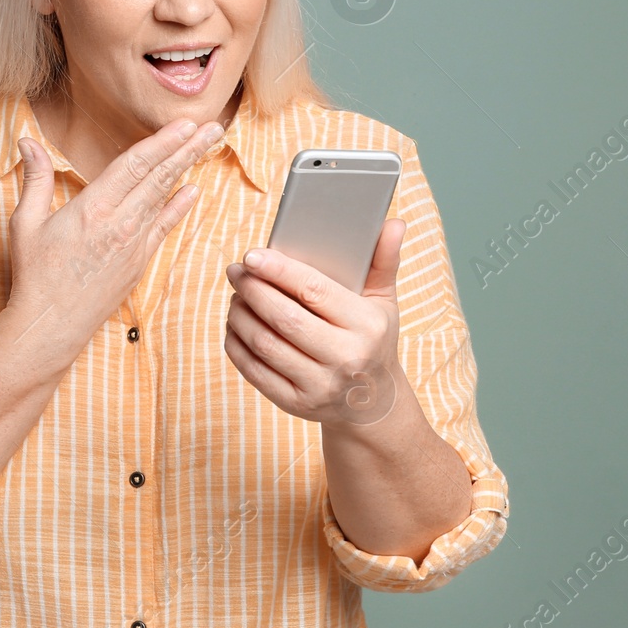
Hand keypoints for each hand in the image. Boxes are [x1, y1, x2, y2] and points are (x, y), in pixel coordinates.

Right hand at [6, 117, 224, 353]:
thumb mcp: (25, 223)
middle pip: (159, 176)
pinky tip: (193, 191)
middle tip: (212, 127)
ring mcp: (134, 244)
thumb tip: (26, 140)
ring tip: (209, 148)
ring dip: (188, 170)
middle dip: (188, 148)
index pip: (135, 164)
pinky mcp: (139, 263)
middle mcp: (119, 224)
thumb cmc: (35, 275)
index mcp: (92, 208)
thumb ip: (34, 179)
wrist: (51, 325)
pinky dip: (179, 207)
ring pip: (165, 198)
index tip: (184, 124)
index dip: (162, 141)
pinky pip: (164, 227)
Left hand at [223, 218, 407, 426]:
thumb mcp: (384, 301)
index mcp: (367, 326)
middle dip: (253, 290)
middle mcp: (346, 359)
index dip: (279, 271)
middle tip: (237, 271)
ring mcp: (320, 386)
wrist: (372, 403)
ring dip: (241, 315)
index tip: (252, 255)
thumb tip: (393, 223)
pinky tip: (234, 325)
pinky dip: (237, 344)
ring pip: (265, 344)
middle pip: (284, 318)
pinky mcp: (296, 404)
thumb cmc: (373, 339)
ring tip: (236, 295)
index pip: (315, 291)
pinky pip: (255, 371)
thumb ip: (384, 261)